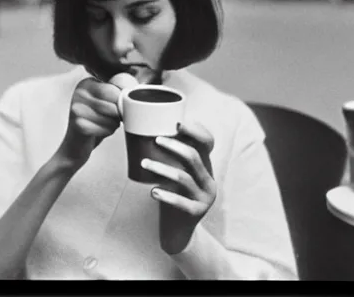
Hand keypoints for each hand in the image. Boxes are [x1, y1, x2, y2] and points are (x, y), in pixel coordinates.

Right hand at [57, 73, 137, 169]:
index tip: (123, 108)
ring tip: (108, 124)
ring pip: (110, 114)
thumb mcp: (104, 103)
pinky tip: (100, 132)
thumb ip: (117, 93)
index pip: (113, 89)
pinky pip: (104, 128)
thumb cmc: (95, 122)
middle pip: (112, 100)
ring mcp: (77, 108)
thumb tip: (137, 89)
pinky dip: (107, 132)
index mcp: (87, 83)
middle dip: (119, 113)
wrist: (74, 145)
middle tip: (116, 118)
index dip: (123, 100)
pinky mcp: (78, 124)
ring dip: (114, 123)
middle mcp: (79, 93)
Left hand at [141, 122, 215, 254]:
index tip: (177, 123)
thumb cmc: (174, 195)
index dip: (195, 131)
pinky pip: (181, 202)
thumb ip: (173, 158)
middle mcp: (208, 180)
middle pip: (193, 157)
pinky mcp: (196, 213)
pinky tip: (152, 192)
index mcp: (206, 167)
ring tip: (144, 163)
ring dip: (161, 168)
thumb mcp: (178, 175)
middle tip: (156, 140)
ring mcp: (204, 197)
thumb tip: (150, 131)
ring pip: (183, 178)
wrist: (179, 231)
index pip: (208, 143)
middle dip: (174, 146)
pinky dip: (165, 195)